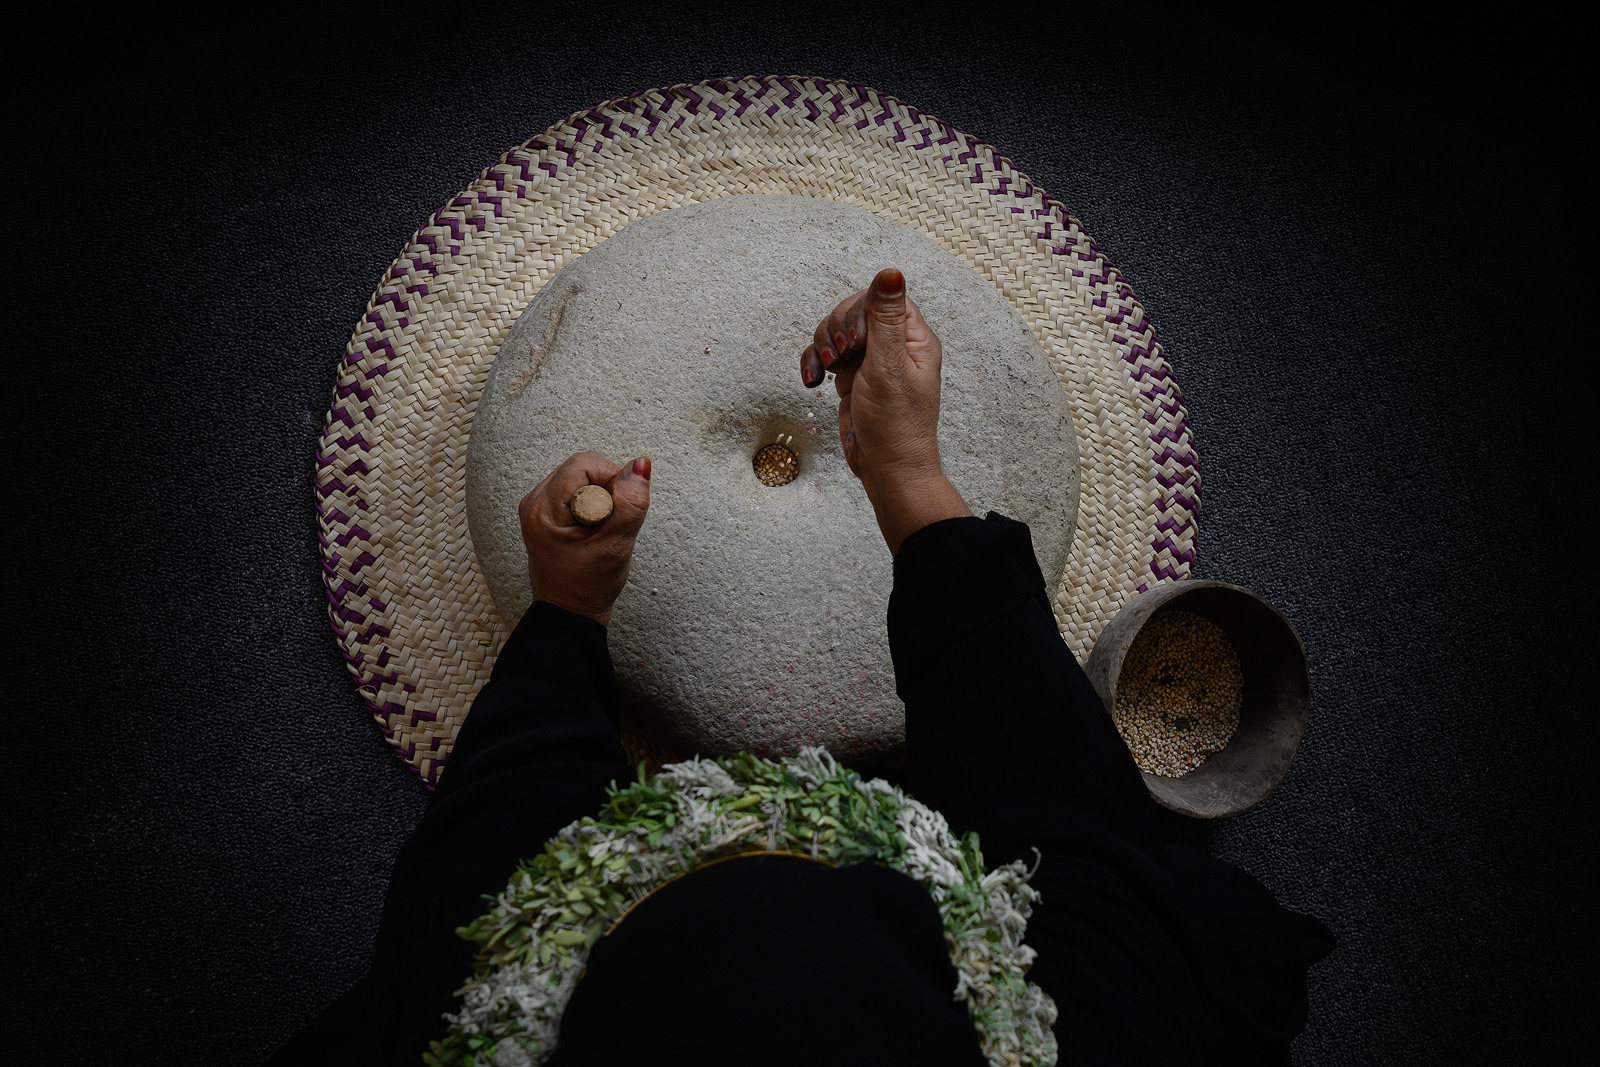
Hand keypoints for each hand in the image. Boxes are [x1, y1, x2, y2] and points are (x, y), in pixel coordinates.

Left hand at [518, 452, 651, 624]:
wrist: (569, 613)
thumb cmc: (587, 587)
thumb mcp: (616, 546)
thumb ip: (631, 504)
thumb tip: (641, 465)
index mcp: (543, 509)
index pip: (585, 465)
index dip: (611, 482)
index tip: (614, 515)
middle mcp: (535, 502)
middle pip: (583, 468)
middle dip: (607, 491)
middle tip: (608, 526)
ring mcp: (539, 507)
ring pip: (583, 478)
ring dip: (602, 499)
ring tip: (600, 531)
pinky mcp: (547, 513)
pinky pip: (578, 491)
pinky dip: (594, 505)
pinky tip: (594, 530)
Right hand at [799, 268, 969, 553]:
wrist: (886, 470)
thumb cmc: (895, 425)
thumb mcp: (889, 367)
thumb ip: (885, 319)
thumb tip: (891, 271)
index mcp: (914, 338)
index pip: (881, 299)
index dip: (859, 312)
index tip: (854, 341)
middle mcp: (894, 345)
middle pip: (853, 311)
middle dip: (836, 329)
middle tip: (839, 357)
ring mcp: (871, 361)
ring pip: (835, 331)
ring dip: (822, 345)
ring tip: (827, 369)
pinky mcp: (852, 377)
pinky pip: (825, 355)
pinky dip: (813, 363)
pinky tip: (811, 381)